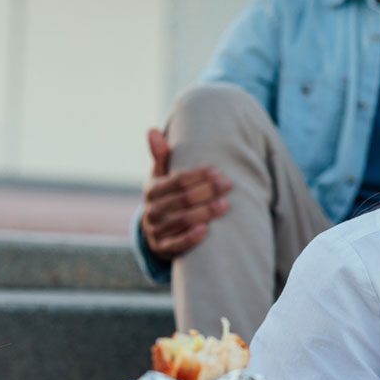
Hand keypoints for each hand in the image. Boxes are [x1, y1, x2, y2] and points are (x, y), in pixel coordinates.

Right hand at [141, 128, 231, 260]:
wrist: (156, 230)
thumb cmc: (166, 197)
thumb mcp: (161, 177)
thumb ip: (161, 156)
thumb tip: (152, 130)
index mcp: (152, 190)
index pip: (177, 181)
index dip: (198, 175)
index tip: (218, 171)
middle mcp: (151, 211)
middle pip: (182, 199)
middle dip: (207, 191)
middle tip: (228, 184)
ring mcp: (156, 231)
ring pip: (182, 220)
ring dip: (205, 212)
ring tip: (225, 205)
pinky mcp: (163, 249)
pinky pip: (177, 244)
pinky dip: (191, 237)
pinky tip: (206, 230)